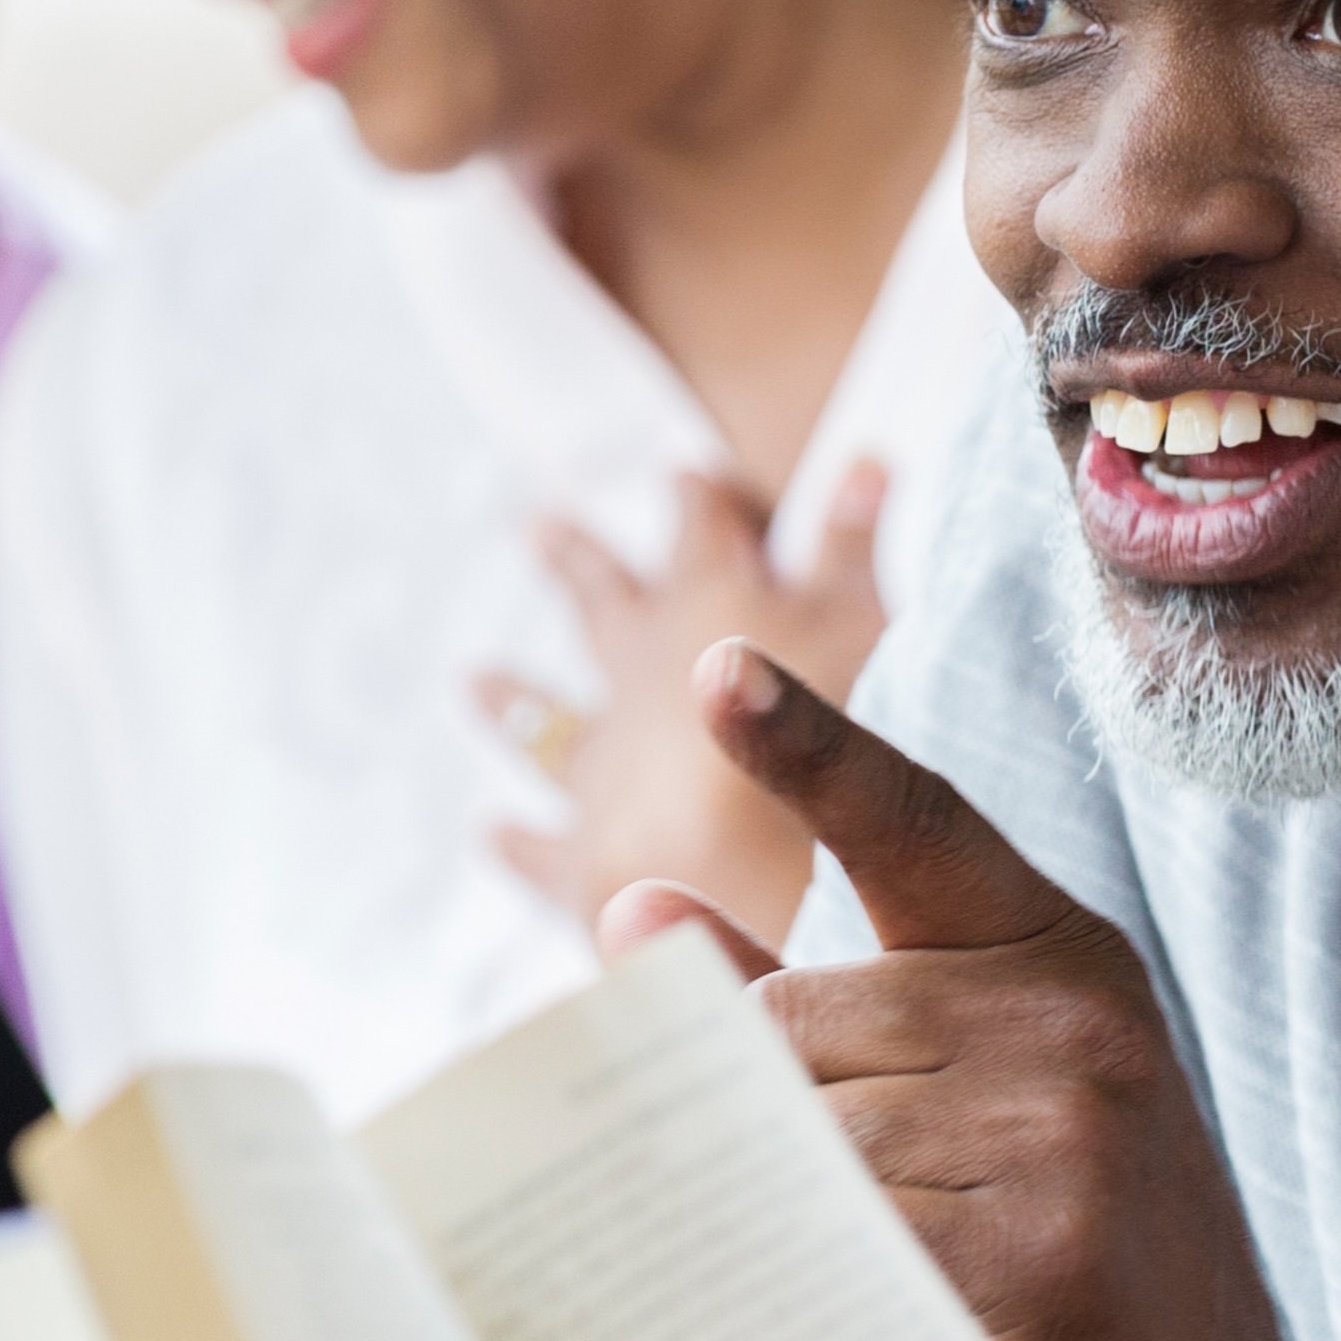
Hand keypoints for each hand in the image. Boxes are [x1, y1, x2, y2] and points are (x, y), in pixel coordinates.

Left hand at [481, 461, 891, 947]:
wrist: (746, 877)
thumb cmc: (822, 745)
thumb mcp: (866, 626)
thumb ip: (852, 551)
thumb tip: (859, 463)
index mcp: (706, 606)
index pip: (700, 527)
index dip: (700, 501)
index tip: (687, 475)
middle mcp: (634, 677)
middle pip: (601, 603)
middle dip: (576, 564)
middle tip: (536, 528)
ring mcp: (601, 769)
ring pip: (547, 722)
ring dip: (516, 700)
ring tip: (474, 679)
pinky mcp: (584, 862)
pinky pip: (540, 848)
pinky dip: (518, 844)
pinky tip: (492, 835)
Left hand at [618, 647, 1340, 1340]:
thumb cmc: (1077, 1285)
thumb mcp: (980, 1111)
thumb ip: (822, 1008)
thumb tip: (632, 912)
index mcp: (1066, 963)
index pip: (917, 828)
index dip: (809, 748)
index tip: (713, 670)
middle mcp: (1073, 1027)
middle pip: (784, 1019)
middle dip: (759, 1122)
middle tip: (843, 1233)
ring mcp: (1058, 1143)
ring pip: (787, 1137)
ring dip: (777, 1225)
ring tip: (877, 1299)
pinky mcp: (1025, 1264)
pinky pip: (821, 1246)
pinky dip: (793, 1294)